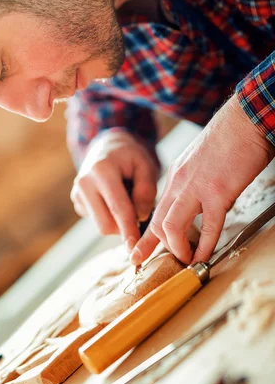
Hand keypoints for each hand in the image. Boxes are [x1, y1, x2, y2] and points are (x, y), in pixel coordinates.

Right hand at [70, 129, 158, 251]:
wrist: (108, 147)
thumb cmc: (130, 157)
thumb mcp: (145, 166)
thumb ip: (146, 190)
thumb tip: (140, 217)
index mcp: (101, 170)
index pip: (118, 208)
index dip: (129, 229)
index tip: (136, 247)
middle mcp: (84, 182)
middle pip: (106, 223)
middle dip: (125, 228)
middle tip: (142, 216)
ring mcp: (77, 193)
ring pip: (101, 226)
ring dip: (118, 223)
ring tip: (128, 202)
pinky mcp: (77, 202)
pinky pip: (97, 221)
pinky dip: (110, 217)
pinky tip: (114, 201)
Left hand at [131, 95, 273, 265]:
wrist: (245, 121)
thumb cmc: (229, 140)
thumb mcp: (200, 162)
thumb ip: (193, 182)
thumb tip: (197, 204)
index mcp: (176, 176)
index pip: (156, 211)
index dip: (147, 238)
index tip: (138, 255)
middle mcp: (180, 182)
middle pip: (158, 222)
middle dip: (161, 247)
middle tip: (173, 262)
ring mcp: (196, 187)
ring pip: (171, 226)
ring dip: (179, 249)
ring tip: (188, 261)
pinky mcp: (218, 191)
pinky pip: (208, 226)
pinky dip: (205, 246)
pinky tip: (206, 257)